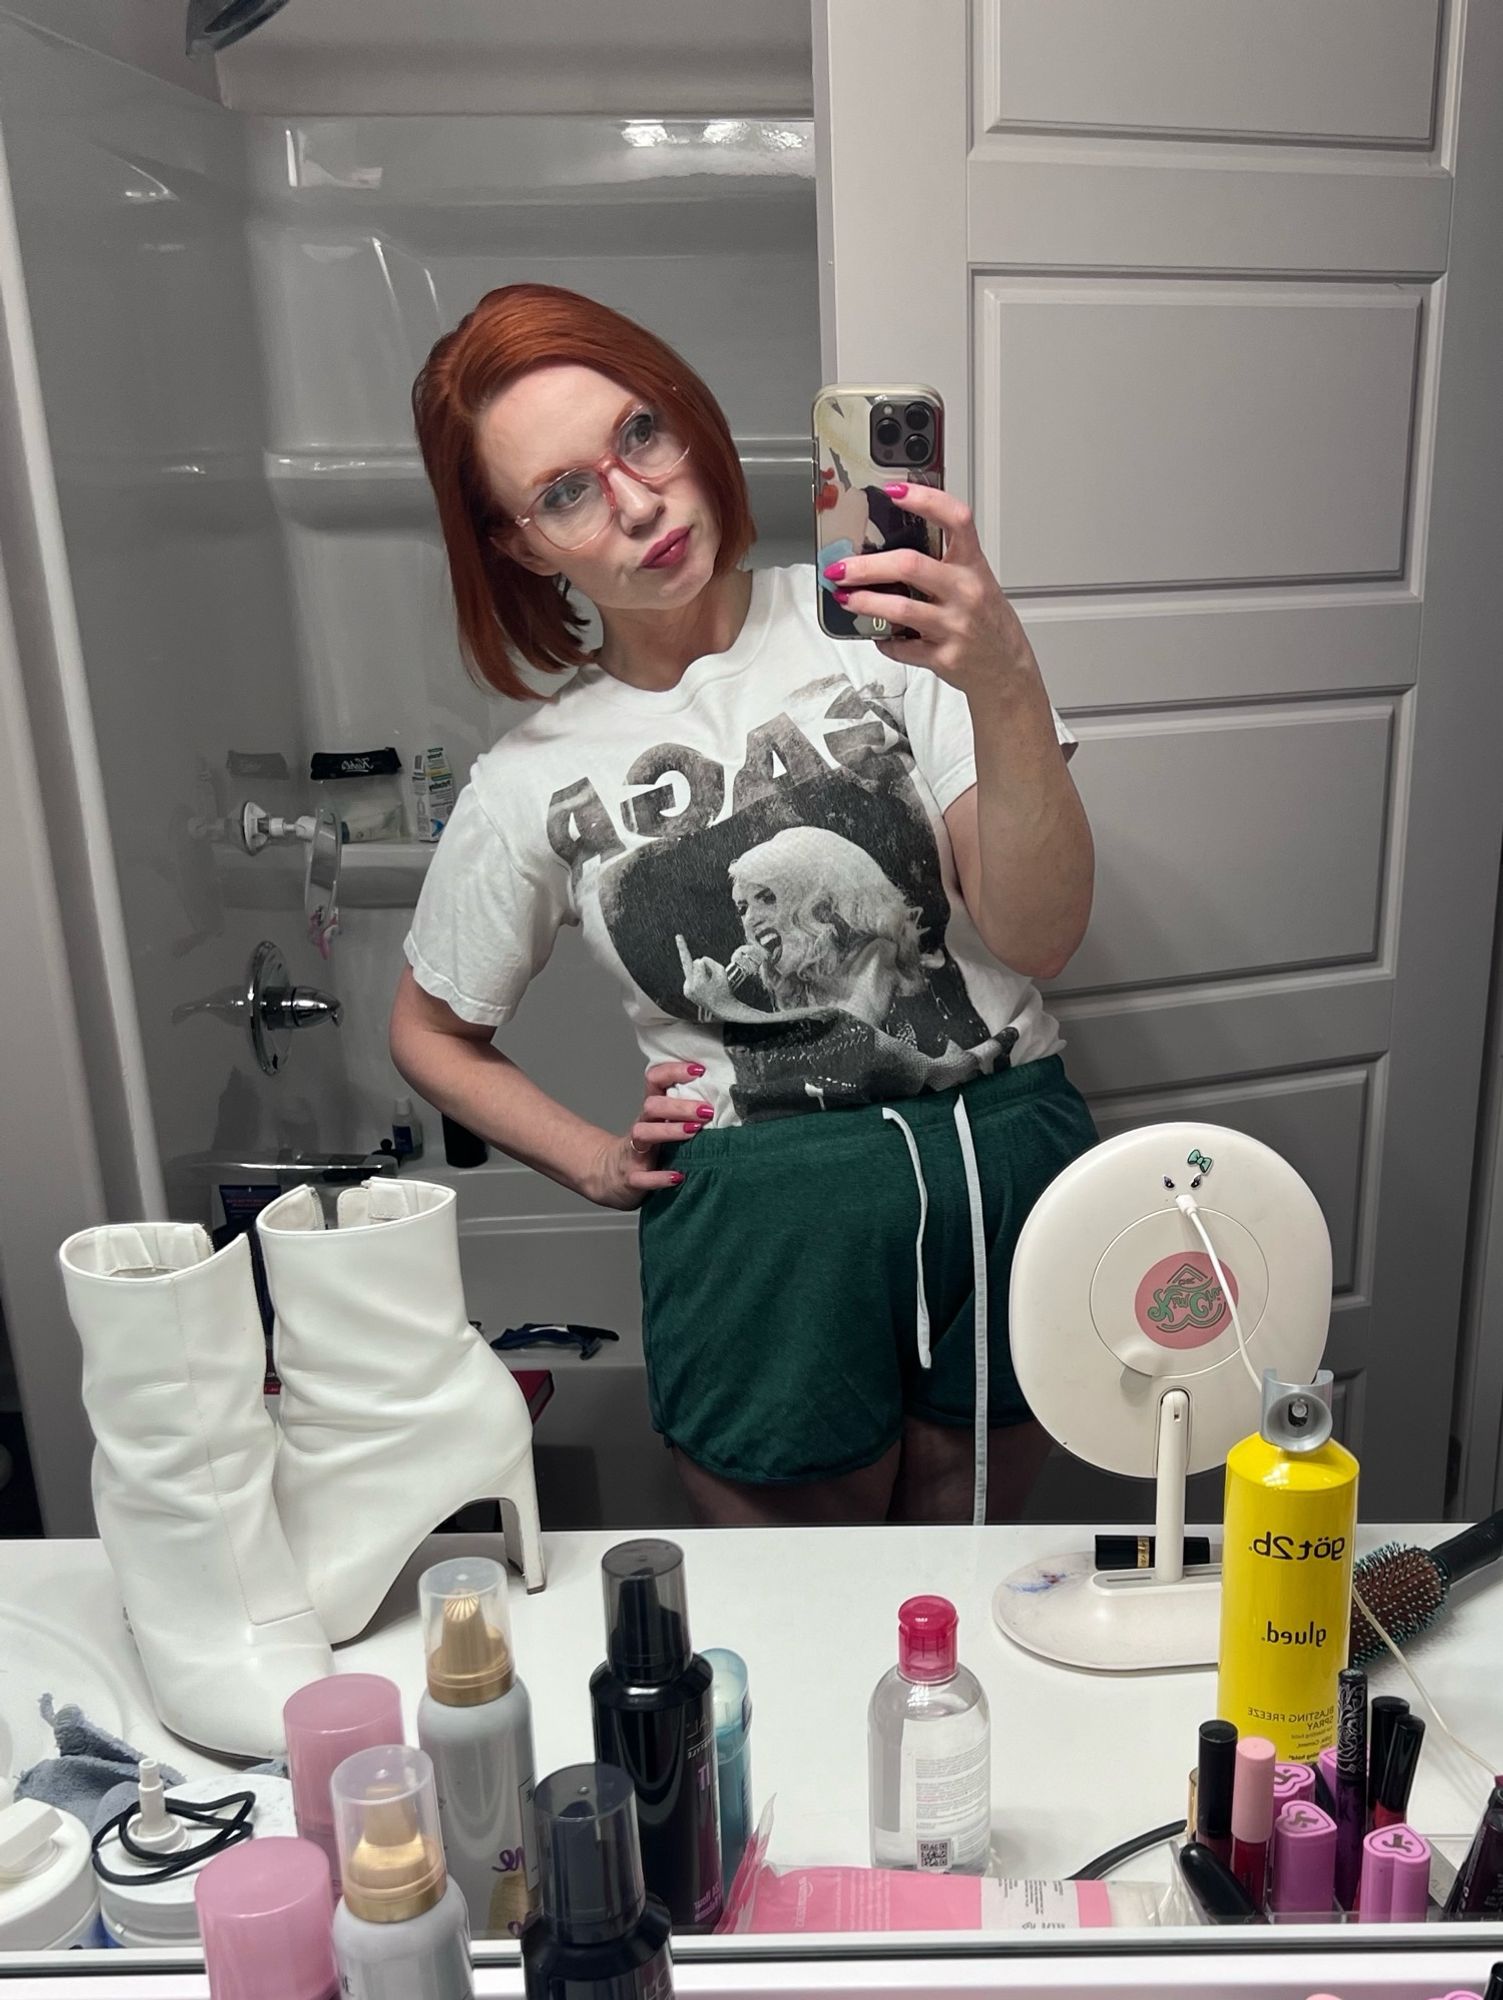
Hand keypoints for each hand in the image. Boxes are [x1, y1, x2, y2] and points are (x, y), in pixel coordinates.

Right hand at [587, 1059, 712, 1210]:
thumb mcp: (662, 1126)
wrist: (610, 1177)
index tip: (699, 1070)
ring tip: (694, 1132)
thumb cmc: (647, 1149)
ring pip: (643, 1133)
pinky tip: (678, 1177)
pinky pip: (642, 1177)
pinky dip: (659, 1177)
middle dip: (679, 1105)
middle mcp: (641, 1127)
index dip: (674, 1071)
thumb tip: (727, 1100)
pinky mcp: (632, 1178)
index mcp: (651, 1111)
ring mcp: (634, 1152)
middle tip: (707, 1110)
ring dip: (669, 1130)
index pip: (655, 1080)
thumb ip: (685, 1112)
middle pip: (651, 1106)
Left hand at [676, 933, 735, 1017]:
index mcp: (699, 982)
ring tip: (709, 985)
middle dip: (703, 967)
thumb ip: (709, 961)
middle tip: (700, 965)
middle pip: (696, 964)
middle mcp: (690, 986)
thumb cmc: (723, 988)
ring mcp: (686, 990)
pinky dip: (697, 979)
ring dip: (700, 973)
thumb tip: (698, 960)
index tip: (677, 936)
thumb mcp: (721, 971)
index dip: (685, 947)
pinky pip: (691, 977)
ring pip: (692, 970)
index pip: (696, 961)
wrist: (722, 1008)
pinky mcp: (686, 991)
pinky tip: (704, 987)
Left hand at [822, 482, 1035, 693]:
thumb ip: (944, 562)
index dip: (925, 500)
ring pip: (899, 609)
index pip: (955, 520)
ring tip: (845, 598)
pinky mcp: (943, 658)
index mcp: (973, 565)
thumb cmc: (987, 621)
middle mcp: (966, 592)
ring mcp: (955, 626)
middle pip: (910, 565)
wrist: (1006, 668)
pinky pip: (901, 647)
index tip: (894, 492)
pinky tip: (876, 633)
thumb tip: (891, 546)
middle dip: (866, 566)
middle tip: (841, 567)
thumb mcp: (976, 581)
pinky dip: (883, 640)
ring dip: (864, 602)